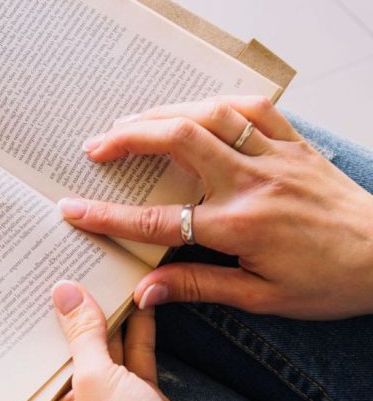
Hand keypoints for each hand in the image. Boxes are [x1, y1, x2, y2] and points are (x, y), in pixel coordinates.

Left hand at [33, 281, 206, 400]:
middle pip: (64, 352)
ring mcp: (107, 400)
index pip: (28, 364)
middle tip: (59, 271)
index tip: (21, 293)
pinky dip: (135, 331)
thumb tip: (64, 291)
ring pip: (102, 349)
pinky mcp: (139, 396)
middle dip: (66, 316)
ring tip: (96, 275)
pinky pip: (132, 355)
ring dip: (104, 318)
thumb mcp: (93, 378)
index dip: (25, 330)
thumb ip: (82, 333)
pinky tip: (135, 299)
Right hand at [59, 95, 372, 319]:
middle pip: (179, 141)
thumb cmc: (329, 283)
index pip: (159, 221)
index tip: (72, 209)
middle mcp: (253, 183)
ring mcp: (276, 156)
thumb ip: (199, 288)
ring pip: (211, 115)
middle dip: (129, 138)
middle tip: (96, 146)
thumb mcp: (262, 298)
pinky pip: (254, 108)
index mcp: (239, 227)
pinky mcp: (295, 144)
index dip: (108, 216)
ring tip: (131, 123)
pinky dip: (218, 102)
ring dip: (164, 113)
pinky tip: (195, 109)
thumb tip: (146, 292)